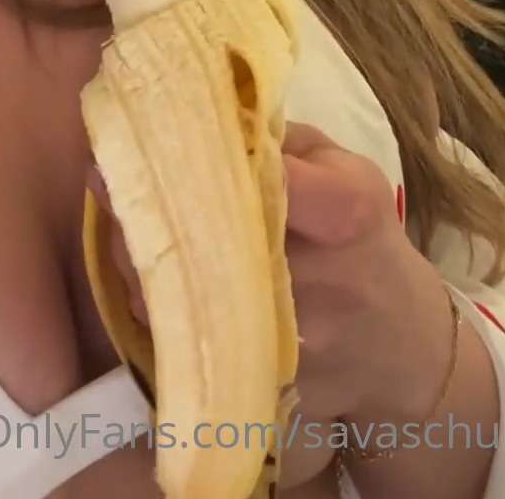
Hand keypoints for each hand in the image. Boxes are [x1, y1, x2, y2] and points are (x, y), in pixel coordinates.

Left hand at [85, 122, 454, 490]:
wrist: (400, 346)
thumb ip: (278, 140)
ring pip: (185, 304)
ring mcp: (290, 347)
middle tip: (104, 179)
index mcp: (345, 214)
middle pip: (212, 246)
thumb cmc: (365, 239)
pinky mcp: (264, 390)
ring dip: (138, 264)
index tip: (143, 140)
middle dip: (147, 214)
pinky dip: (158, 314)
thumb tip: (198, 114)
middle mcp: (320, 282)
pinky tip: (141, 280)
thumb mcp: (346, 170)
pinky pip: (187, 349)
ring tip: (117, 225)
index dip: (198, 160)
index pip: (266, 178)